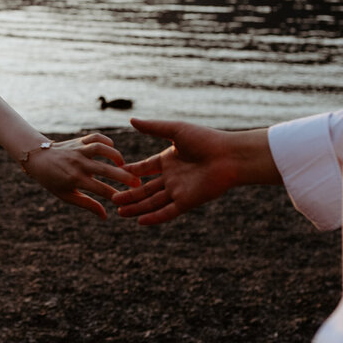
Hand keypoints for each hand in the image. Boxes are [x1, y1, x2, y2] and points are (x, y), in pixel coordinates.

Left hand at [23, 132, 140, 219]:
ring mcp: (78, 150)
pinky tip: (112, 148)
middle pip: (105, 170)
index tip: (127, 199)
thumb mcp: (67, 196)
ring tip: (123, 164)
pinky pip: (95, 137)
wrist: (37, 158)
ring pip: (101, 149)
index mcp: (75, 179)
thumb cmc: (52, 180)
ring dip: (115, 155)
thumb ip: (87, 204)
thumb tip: (105, 216)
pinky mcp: (79, 140)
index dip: (115, 195)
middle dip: (123, 176)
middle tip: (138, 182)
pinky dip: (106, 140)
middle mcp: (78, 163)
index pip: (100, 189)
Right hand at [110, 118, 278, 224]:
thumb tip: (131, 120)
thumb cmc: (206, 140)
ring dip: (137, 208)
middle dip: (129, 194)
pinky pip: (167, 211)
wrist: (230, 156)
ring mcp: (179, 190)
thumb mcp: (175, 130)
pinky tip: (139, 221)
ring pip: (153, 202)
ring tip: (119, 213)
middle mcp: (172, 177)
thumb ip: (153, 128)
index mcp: (169, 160)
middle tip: (112, 198)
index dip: (130, 171)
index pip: (144, 168)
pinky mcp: (187, 201)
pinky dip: (154, 217)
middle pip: (145, 188)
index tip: (114, 173)